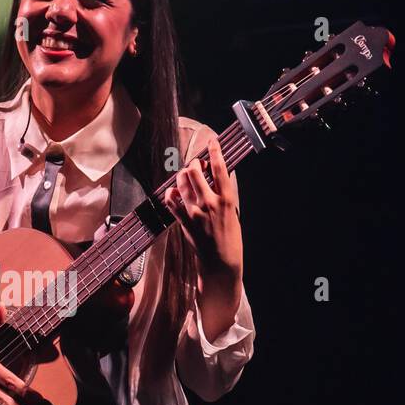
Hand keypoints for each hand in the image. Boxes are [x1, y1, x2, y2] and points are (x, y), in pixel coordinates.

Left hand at [162, 135, 243, 287]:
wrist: (221, 262)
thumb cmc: (231, 238)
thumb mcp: (233, 212)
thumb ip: (223, 194)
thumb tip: (216, 176)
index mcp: (227, 199)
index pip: (220, 168)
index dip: (214, 151)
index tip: (212, 141)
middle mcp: (210, 203)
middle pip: (194, 171)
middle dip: (193, 163)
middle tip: (195, 165)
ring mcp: (194, 212)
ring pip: (181, 182)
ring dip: (182, 175)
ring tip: (186, 177)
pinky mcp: (184, 221)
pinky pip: (171, 200)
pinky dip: (171, 193)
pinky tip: (175, 192)